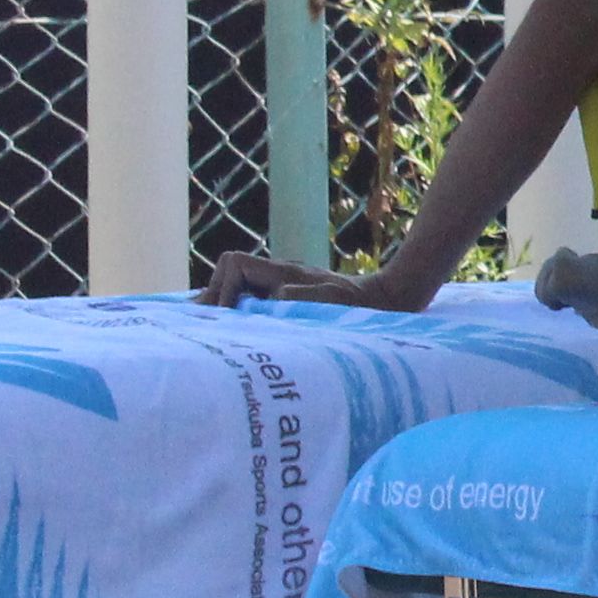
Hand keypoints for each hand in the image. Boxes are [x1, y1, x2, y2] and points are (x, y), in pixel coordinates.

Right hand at [202, 251, 422, 311]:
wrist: (385, 301)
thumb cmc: (356, 307)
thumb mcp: (327, 302)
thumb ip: (295, 297)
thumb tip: (270, 297)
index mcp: (283, 273)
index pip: (234, 264)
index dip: (222, 287)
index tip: (227, 316)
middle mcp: (279, 274)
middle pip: (231, 272)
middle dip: (217, 295)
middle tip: (211, 326)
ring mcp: (284, 284)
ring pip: (240, 286)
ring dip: (228, 304)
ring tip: (222, 330)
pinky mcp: (290, 298)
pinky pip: (255, 299)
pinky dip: (243, 312)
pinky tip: (243, 333)